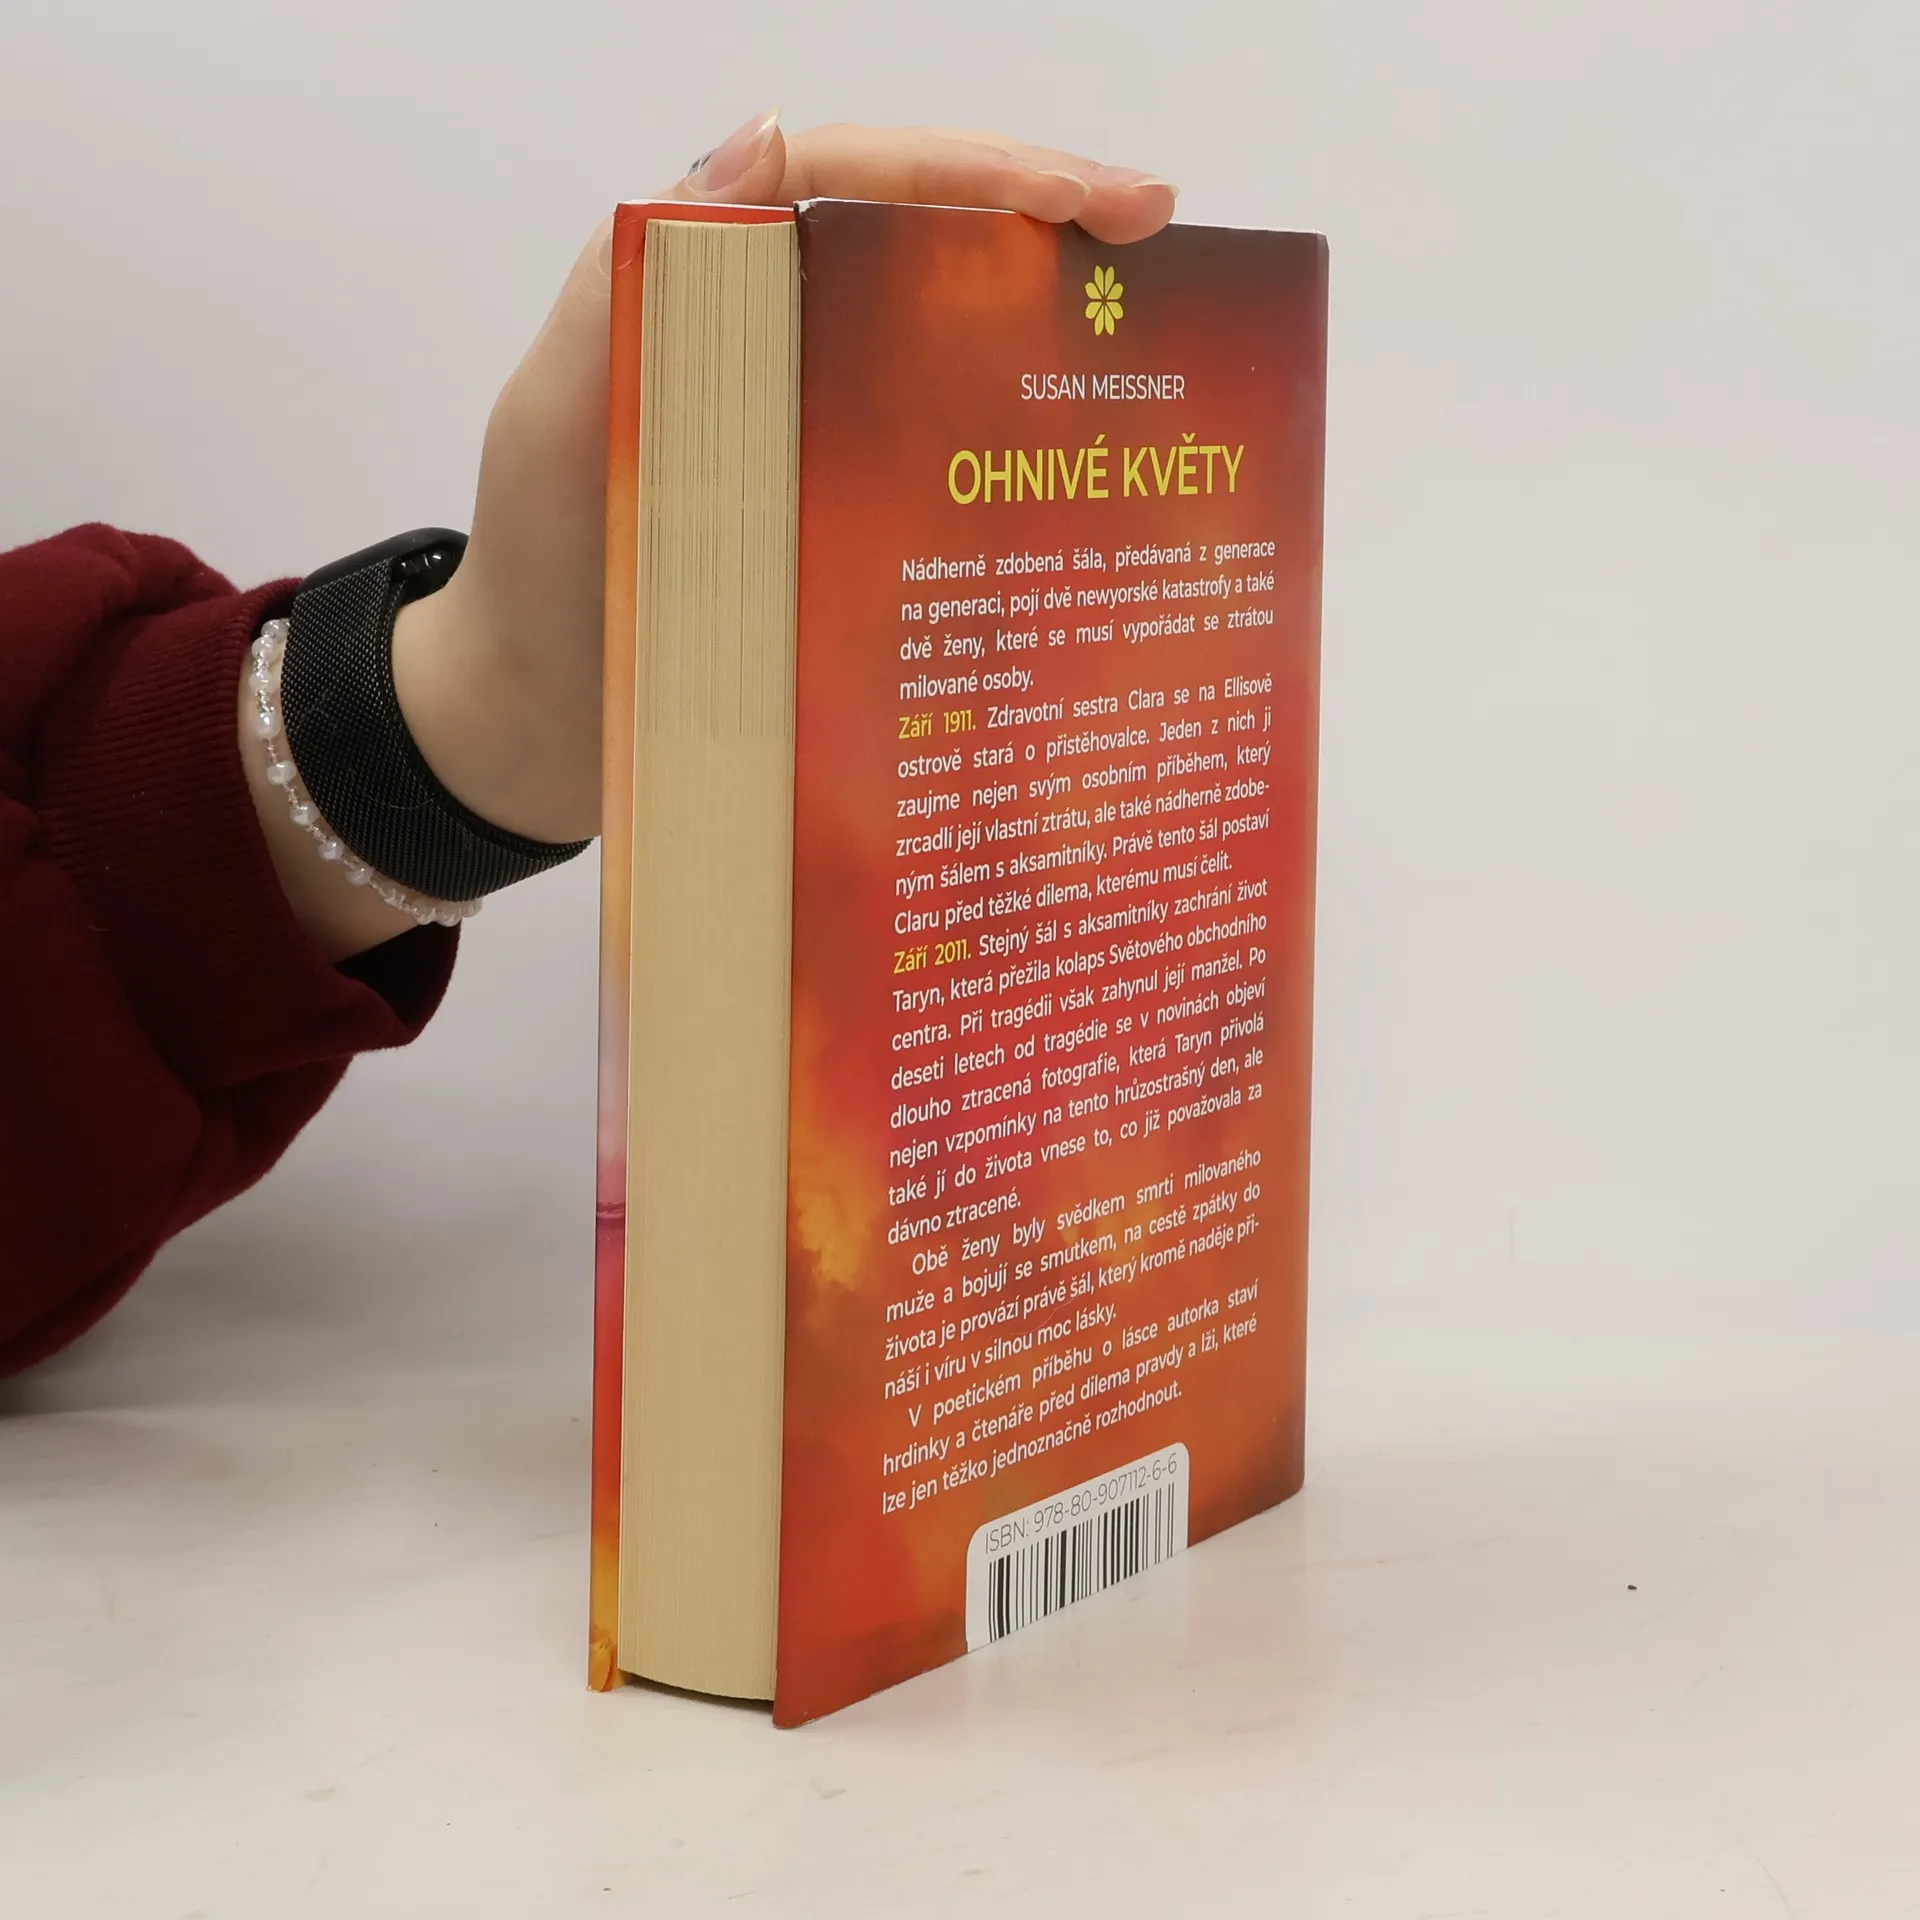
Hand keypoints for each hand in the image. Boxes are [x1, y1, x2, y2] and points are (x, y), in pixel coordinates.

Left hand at [388, 116, 1176, 848]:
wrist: (529, 723)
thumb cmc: (536, 567)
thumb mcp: (564, 411)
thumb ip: (638, 281)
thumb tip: (765, 141)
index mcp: (711, 283)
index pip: (860, 184)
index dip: (983, 177)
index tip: (1097, 200)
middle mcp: (776, 340)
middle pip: (923, 252)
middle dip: (1045, 234)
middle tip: (1159, 243)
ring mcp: (815, 431)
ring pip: (944, 352)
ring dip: (1044, 339)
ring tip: (1151, 348)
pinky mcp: (836, 517)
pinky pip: (933, 465)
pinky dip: (1007, 463)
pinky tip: (1082, 482)